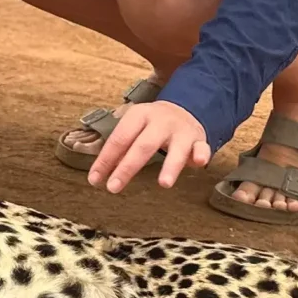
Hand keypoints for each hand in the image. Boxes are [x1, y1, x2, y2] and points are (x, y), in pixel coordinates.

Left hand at [88, 98, 211, 194]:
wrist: (184, 109)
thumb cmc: (151, 126)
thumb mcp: (134, 128)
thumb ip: (120, 149)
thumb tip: (99, 175)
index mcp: (139, 116)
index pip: (119, 139)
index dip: (106, 159)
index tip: (95, 179)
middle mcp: (160, 122)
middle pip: (143, 145)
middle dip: (127, 167)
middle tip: (113, 187)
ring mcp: (181, 131)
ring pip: (176, 149)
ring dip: (170, 166)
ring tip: (163, 184)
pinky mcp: (198, 140)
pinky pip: (202, 147)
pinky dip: (201, 154)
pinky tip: (199, 162)